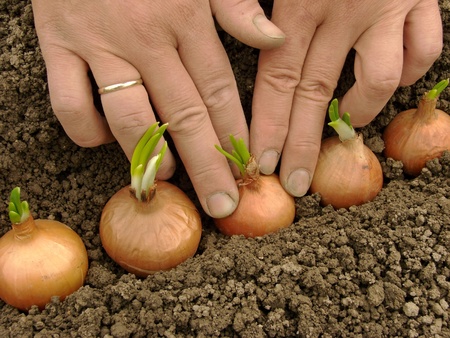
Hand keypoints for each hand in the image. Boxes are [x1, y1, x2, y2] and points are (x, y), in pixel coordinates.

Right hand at [31, 0, 283, 216]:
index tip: (248, 169)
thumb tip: (273, 38)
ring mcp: (98, 45)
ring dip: (150, 155)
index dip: (234, 135)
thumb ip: (234, 6)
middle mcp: (145, 38)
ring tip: (170, 177)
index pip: (218, 91)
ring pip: (128, 116)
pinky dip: (85, 131)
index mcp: (185, 18)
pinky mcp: (57, 46)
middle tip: (222, 204)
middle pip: (183, 115)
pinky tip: (103, 141)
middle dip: (207, 166)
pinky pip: (68, 103)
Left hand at [250, 0, 442, 196]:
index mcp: (302, 0)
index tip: (266, 162)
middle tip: (297, 181)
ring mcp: (388, 5)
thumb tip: (259, 41)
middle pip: (318, 92)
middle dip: (305, 144)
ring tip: (349, 122)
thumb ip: (254, 5)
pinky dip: (411, 72)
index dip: (271, 125)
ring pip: (379, 79)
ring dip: (361, 110)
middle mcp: (345, 8)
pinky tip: (394, 79)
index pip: (279, 78)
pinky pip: (424, 49)